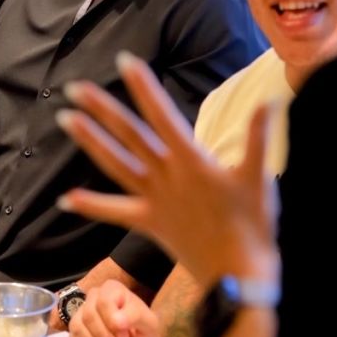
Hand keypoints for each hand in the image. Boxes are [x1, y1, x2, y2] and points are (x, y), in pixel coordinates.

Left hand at [57, 52, 278, 286]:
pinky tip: (65, 199)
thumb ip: (259, 137)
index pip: (162, 114)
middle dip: (102, 109)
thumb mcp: (258, 178)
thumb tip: (271, 100)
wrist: (239, 275)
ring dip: (90, 141)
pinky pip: (115, 212)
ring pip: (115, 164)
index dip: (144, 87)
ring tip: (66, 119)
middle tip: (75, 87)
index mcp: (191, 160)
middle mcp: (166, 175)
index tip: (125, 61)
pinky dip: (91, 205)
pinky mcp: (148, 221)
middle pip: (129, 134)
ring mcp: (153, 198)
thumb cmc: (254, 225)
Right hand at [68, 281, 160, 336]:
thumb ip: (135, 316)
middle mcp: (93, 296)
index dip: (112, 322)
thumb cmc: (143, 331)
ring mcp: (81, 312)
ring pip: (77, 328)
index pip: (102, 302)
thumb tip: (116, 321)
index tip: (125, 334)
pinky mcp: (76, 329)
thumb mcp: (149, 323)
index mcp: (111, 289)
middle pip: (89, 316)